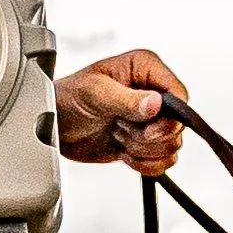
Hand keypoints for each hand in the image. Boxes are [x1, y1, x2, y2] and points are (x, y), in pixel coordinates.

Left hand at [54, 50, 187, 174]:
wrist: (53, 126)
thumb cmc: (67, 98)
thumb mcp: (95, 93)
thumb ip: (127, 100)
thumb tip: (155, 104)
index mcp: (145, 69)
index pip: (178, 94)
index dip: (169, 116)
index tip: (149, 127)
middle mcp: (152, 93)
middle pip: (177, 125)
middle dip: (148, 135)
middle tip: (120, 127)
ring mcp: (150, 120)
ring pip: (171, 146)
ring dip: (141, 149)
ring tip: (117, 134)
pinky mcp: (144, 143)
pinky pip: (161, 161)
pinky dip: (142, 163)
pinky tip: (122, 151)